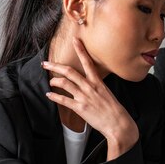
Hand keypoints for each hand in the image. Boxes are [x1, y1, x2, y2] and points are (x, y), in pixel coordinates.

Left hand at [43, 37, 138, 159]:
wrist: (118, 123)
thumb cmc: (113, 110)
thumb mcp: (107, 93)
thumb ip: (96, 87)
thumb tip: (89, 84)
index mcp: (97, 82)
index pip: (88, 62)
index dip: (81, 50)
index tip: (75, 40)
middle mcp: (90, 87)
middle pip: (70, 71)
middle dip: (55, 66)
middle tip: (46, 64)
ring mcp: (84, 97)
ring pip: (65, 83)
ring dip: (54, 81)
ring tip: (51, 81)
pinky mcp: (80, 107)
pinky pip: (63, 100)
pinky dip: (54, 96)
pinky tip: (50, 95)